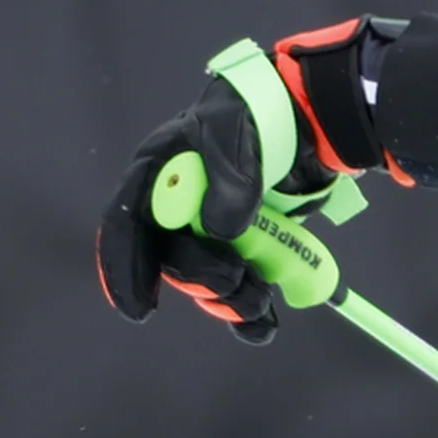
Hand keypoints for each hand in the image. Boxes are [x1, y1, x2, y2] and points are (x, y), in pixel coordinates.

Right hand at [96, 33, 365, 343]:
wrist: (311, 120)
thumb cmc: (259, 111)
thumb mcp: (237, 127)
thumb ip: (228, 173)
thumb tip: (220, 229)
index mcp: (160, 171)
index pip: (127, 222)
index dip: (126, 266)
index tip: (140, 307)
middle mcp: (179, 207)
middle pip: (171, 257)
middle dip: (199, 277)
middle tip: (233, 280)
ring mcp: (211, 230)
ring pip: (206, 280)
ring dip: (230, 298)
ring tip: (259, 300)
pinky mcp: (243, 248)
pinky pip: (237, 290)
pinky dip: (249, 315)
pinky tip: (263, 326)